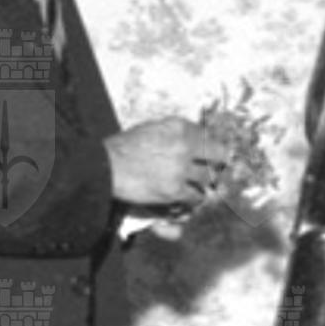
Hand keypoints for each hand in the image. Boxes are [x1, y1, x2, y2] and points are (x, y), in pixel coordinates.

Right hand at [105, 117, 225, 209]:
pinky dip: (192, 199)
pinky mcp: (173, 190)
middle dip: (218, 163)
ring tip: (198, 185)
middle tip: (215, 169)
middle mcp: (184, 145)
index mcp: (178, 126)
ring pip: (208, 178)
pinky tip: (186, 198)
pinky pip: (195, 196)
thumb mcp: (152, 129)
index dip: (213, 146)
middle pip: (219, 155)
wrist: (105, 167)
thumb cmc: (124, 148)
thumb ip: (175, 133)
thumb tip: (194, 138)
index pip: (210, 135)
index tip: (214, 153)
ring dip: (204, 182)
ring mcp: (180, 168)